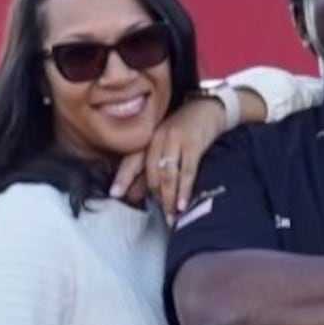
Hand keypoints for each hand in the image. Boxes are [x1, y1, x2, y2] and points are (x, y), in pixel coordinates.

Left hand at [113, 93, 228, 221]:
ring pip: (167, 174)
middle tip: (160, 215)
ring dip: (168, 198)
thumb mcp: (164, 145)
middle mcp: (158, 138)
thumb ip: (151, 169)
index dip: (123, 177)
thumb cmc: (185, 131)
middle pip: (150, 171)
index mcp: (149, 139)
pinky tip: (181, 204)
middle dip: (154, 196)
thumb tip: (134, 195)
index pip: (132, 161)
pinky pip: (187, 171)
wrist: (209, 108)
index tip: (115, 194)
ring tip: (170, 216)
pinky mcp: (193, 144)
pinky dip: (183, 190)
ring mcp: (176, 140)